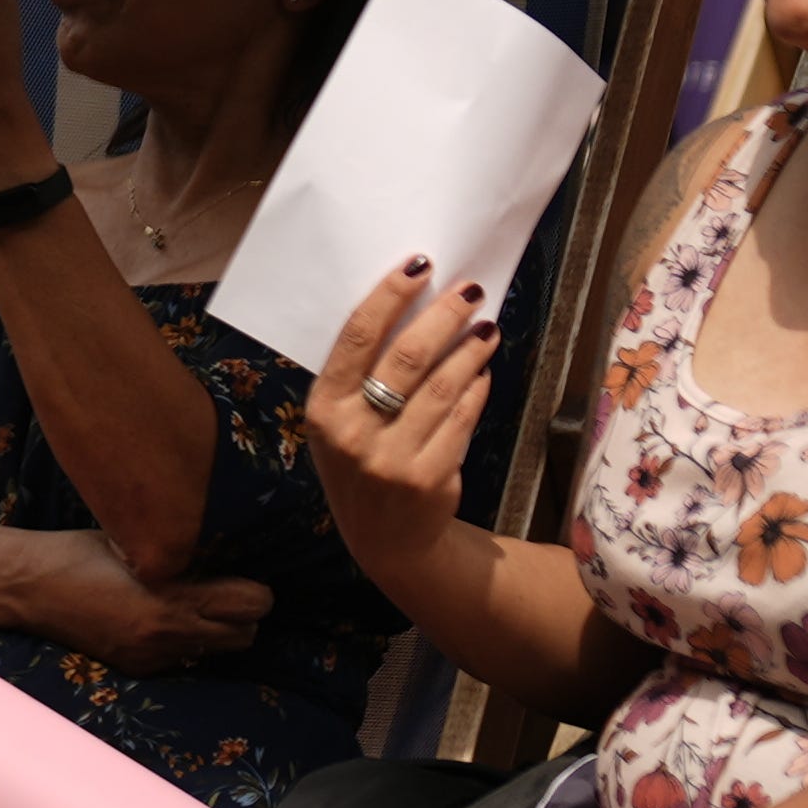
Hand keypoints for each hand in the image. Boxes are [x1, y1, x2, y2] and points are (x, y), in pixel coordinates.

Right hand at [0, 529, 269, 673]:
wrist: (24, 588)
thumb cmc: (76, 552)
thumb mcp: (134, 541)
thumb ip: (179, 552)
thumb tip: (221, 549)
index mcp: (167, 601)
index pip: (249, 606)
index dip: (255, 589)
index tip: (244, 572)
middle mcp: (165, 637)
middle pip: (244, 635)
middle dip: (243, 613)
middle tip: (226, 587)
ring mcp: (150, 658)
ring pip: (218, 651)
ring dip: (217, 629)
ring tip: (196, 602)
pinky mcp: (136, 668)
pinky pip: (184, 657)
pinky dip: (186, 639)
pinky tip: (162, 617)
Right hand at [298, 258, 503, 576]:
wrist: (386, 542)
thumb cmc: (363, 464)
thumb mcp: (340, 424)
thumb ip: (361, 377)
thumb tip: (411, 308)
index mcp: (322, 409)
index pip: (357, 337)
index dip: (390, 295)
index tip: (419, 265)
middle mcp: (351, 433)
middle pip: (407, 356)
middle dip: (444, 316)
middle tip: (469, 291)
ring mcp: (389, 459)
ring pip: (442, 385)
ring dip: (470, 349)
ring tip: (486, 327)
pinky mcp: (428, 478)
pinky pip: (461, 419)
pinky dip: (476, 389)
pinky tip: (483, 370)